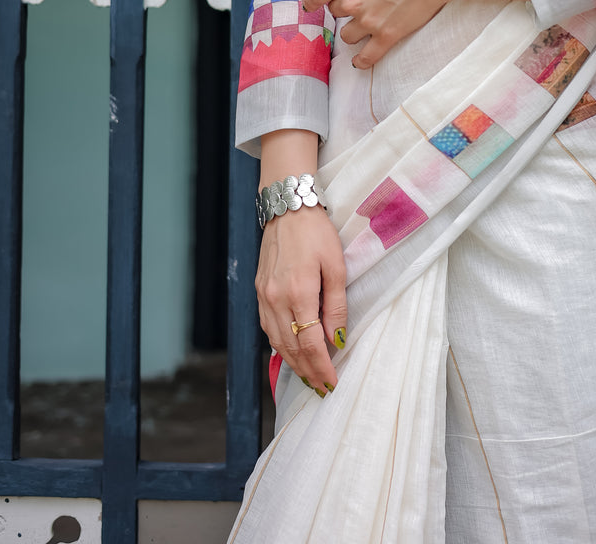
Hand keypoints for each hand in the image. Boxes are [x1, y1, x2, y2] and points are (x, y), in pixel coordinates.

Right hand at [255, 204, 347, 396]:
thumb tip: (336, 339)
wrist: (288, 207)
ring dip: (292, 363)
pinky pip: (267, 327)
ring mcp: (263, 296)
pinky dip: (279, 345)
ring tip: (309, 376)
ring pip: (276, 341)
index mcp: (299, 292)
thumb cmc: (317, 233)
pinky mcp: (258, 291)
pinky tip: (290, 352)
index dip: (321, 367)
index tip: (332, 383)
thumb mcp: (336, 265)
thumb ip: (336, 305)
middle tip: (322, 387)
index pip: (310, 343)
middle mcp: (275, 299)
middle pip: (291, 348)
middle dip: (308, 371)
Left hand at [302, 0, 527, 68]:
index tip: (311, 6)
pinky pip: (366, 57)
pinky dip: (362, 61)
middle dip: (345, 9)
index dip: (312, 2)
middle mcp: (350, 2)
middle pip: (335, 14)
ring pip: (347, 36)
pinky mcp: (387, 36)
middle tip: (362, 2)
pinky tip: (359, 62)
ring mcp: (368, 22)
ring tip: (366, 25)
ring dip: (354, 31)